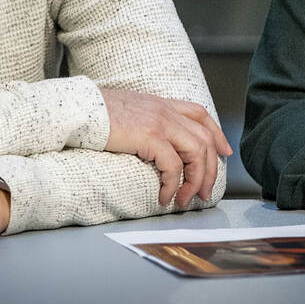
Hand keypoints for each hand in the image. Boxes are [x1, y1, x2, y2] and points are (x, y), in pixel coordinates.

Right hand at [100, 88, 232, 206]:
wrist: (80, 109)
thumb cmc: (96, 114)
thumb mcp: (129, 113)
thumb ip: (145, 122)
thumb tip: (152, 145)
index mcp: (161, 104)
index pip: (200, 114)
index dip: (216, 133)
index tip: (224, 152)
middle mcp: (165, 110)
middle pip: (204, 138)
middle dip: (210, 169)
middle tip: (204, 192)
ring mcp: (160, 121)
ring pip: (196, 152)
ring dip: (196, 180)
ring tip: (186, 199)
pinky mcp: (151, 136)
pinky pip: (173, 166)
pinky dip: (173, 185)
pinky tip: (164, 196)